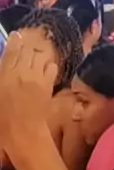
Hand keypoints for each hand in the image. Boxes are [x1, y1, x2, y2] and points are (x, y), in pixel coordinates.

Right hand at [0, 32, 57, 165]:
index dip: (14, 40)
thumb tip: (5, 70)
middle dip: (26, 47)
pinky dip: (48, 66)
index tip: (16, 35)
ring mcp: (37, 77)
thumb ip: (2, 77)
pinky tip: (45, 70)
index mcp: (5, 73)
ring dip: (37, 55)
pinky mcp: (48, 84)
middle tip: (25, 48)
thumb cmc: (2, 119)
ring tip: (35, 58)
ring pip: (40, 55)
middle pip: (27, 50)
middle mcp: (22, 71)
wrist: (22, 133)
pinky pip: (52, 67)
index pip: (11, 50)